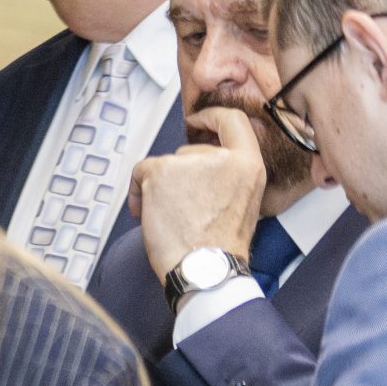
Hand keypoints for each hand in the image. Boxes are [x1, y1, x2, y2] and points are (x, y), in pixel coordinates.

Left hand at [137, 107, 269, 282]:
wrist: (204, 268)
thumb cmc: (219, 247)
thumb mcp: (243, 202)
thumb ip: (229, 176)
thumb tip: (203, 165)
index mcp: (248, 164)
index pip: (233, 121)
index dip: (211, 117)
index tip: (197, 120)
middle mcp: (222, 157)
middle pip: (191, 150)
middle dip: (180, 176)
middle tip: (181, 207)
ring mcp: (189, 161)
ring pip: (165, 164)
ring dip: (159, 187)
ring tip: (169, 217)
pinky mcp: (162, 171)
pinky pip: (141, 171)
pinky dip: (138, 190)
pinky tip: (147, 212)